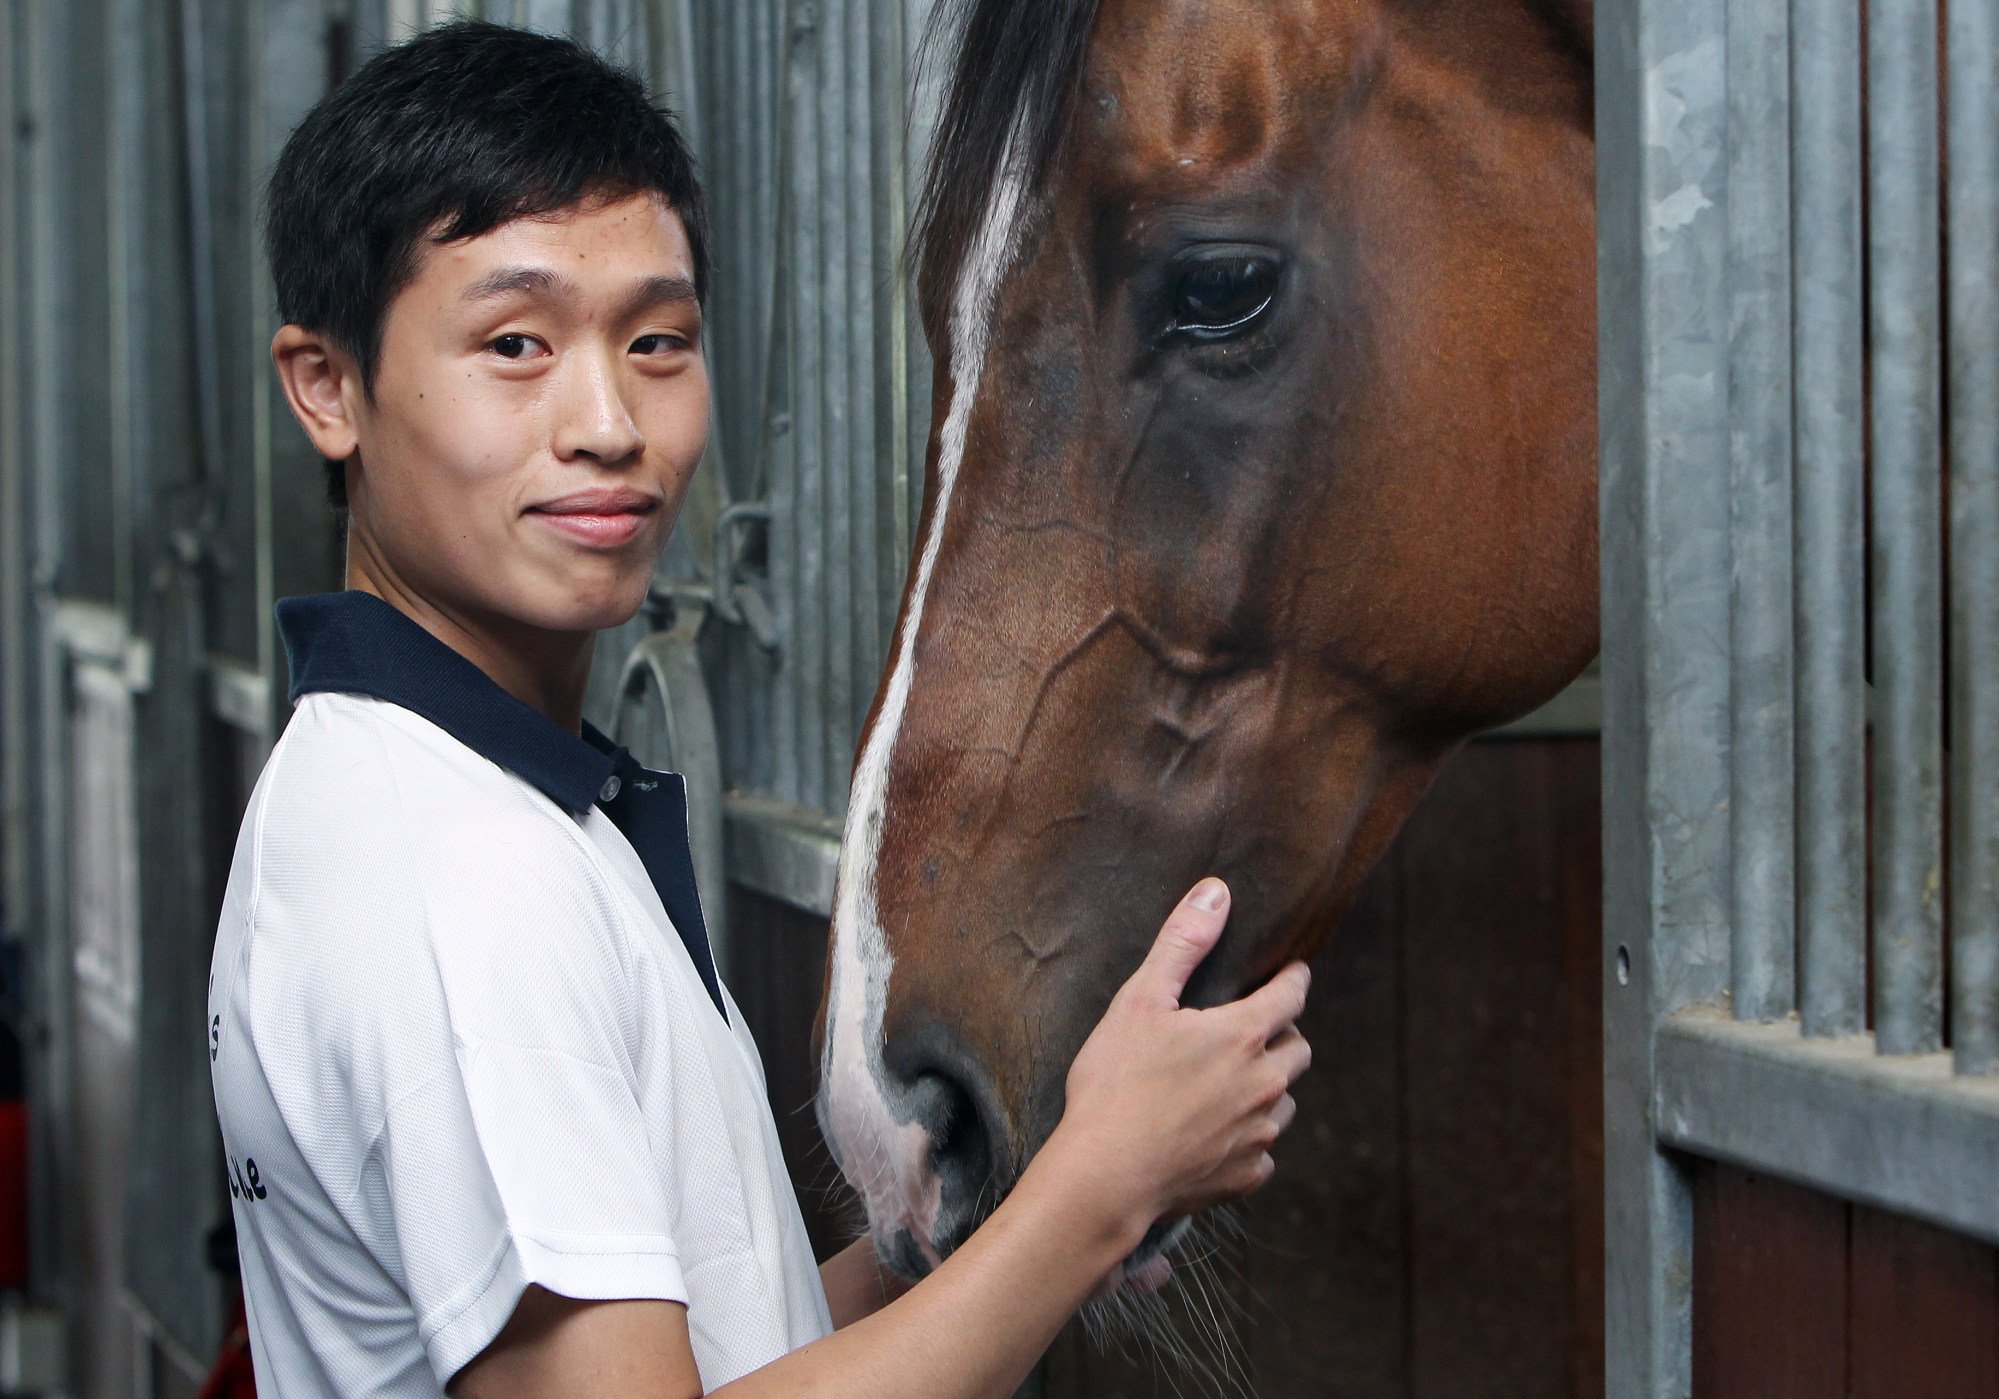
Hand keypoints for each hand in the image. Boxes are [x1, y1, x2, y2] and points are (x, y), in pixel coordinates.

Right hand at [1041, 878, 1311, 1239]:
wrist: (1105, 1177)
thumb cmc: (1115, 1084)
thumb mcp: (1140, 1001)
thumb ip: (1182, 944)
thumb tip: (1216, 891)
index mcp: (1243, 1036)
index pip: (1291, 996)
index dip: (1293, 979)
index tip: (1292, 971)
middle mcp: (1264, 1085)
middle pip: (1298, 1049)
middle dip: (1282, 1034)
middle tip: (1252, 1030)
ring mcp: (1258, 1134)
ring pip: (1283, 1100)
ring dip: (1267, 1087)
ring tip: (1230, 1084)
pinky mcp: (1246, 1176)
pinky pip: (1261, 1149)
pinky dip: (1247, 1137)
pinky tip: (1215, 1134)